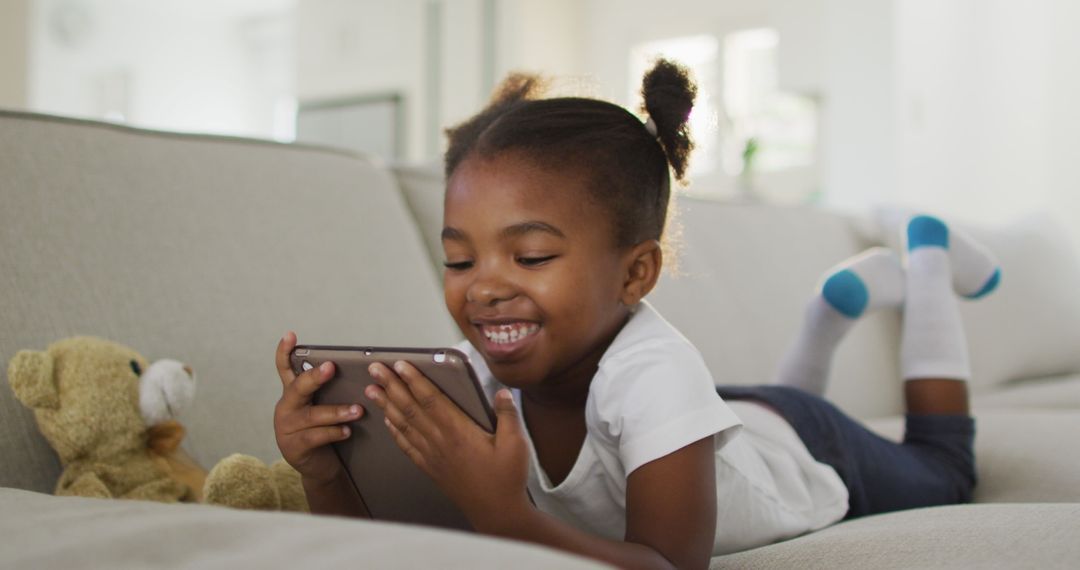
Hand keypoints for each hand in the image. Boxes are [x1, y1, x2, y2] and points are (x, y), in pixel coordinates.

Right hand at [273, 331, 363, 484]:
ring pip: (312, 416)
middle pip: (298, 388)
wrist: (319, 466)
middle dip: (315, 377)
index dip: (285, 352)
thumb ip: (329, 391)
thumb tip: (355, 370)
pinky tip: (347, 431)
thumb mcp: (322, 407)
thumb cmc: (324, 430)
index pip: (285, 368)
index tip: (291, 335)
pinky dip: (333, 432)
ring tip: (357, 410)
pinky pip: (315, 437)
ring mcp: (287, 428)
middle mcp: (286, 407)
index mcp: (293, 394)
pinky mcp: (294, 447)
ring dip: (336, 412)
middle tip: (332, 367)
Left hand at [366, 360, 529, 526]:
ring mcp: (432, 456)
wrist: (496, 512)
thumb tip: (501, 392)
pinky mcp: (431, 468)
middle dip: (391, 386)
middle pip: (410, 408)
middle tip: (375, 369)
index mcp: (458, 431)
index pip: (430, 399)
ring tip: (372, 390)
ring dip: (386, 405)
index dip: (413, 379)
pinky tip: (387, 422)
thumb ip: (507, 414)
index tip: (400, 364)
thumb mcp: (515, 443)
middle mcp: (440, 441)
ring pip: (404, 425)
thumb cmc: (506, 479)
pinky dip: (394, 431)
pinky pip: (407, 446)